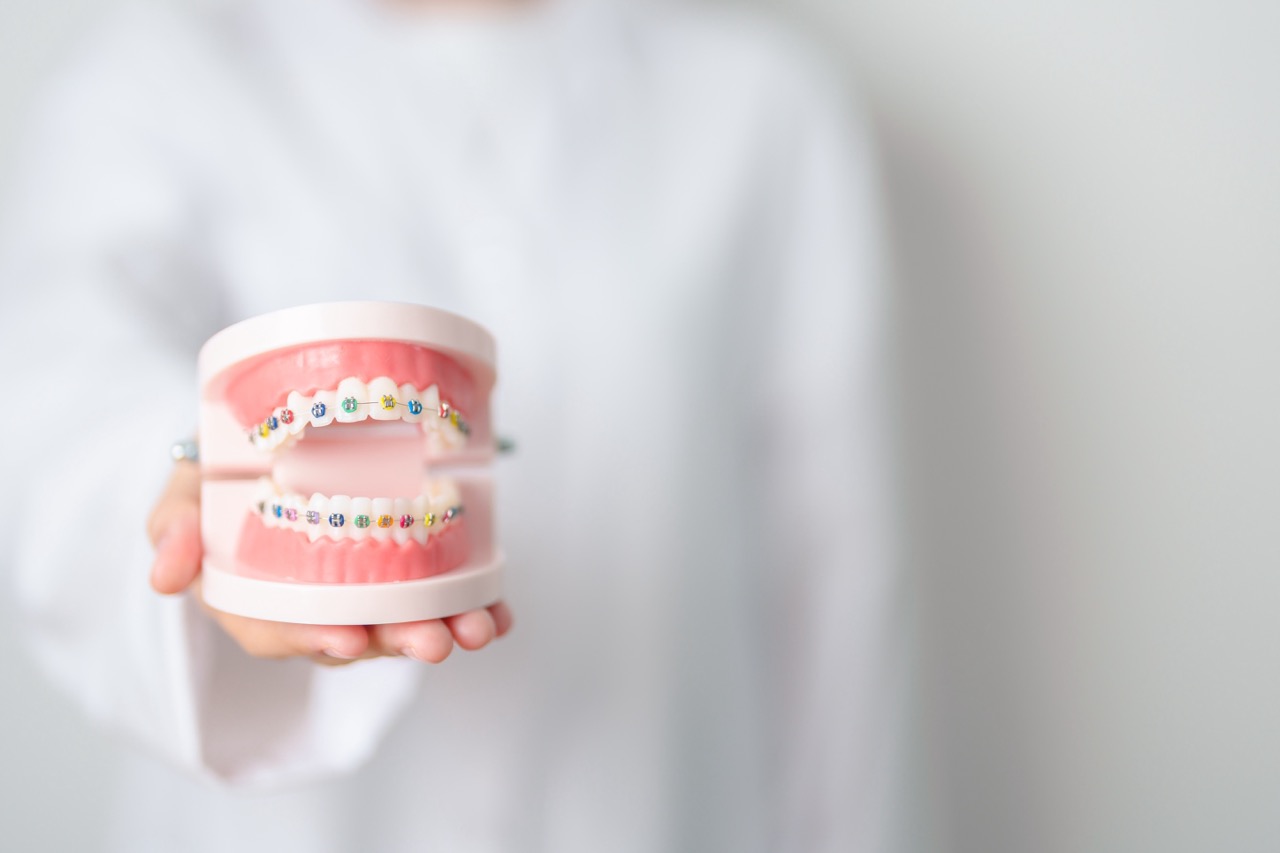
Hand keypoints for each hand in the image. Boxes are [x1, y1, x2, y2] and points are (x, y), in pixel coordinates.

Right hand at [146, 462, 511, 665]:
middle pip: (354, 634)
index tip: (347, 639)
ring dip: (442, 629)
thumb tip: (164, 575)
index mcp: (255, 599)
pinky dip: (472, 609)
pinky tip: (499, 614)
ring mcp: (361, 594)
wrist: (263, 451)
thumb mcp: (184, 495)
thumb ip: (174, 526)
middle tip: (432, 642)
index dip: (312, 638)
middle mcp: (313, 606)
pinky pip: (438, 599)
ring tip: (476, 629)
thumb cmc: (219, 481)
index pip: (279, 630)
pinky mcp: (402, 575)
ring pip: (401, 621)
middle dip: (396, 641)